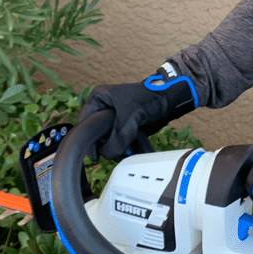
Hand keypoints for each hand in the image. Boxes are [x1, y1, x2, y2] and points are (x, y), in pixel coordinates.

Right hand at [77, 62, 197, 160]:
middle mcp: (103, 107)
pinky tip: (132, 149)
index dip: (88, 140)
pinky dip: (124, 146)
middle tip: (115, 153)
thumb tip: (108, 155)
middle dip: (106, 145)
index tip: (94, 156)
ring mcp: (113, 117)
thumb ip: (117, 138)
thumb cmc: (148, 98)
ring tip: (126, 151)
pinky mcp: (123, 125)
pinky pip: (119, 140)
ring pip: (108, 139)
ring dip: (116, 147)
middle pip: (97, 133)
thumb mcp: (128, 118)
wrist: (167, 99)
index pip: (85, 122)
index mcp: (98, 98)